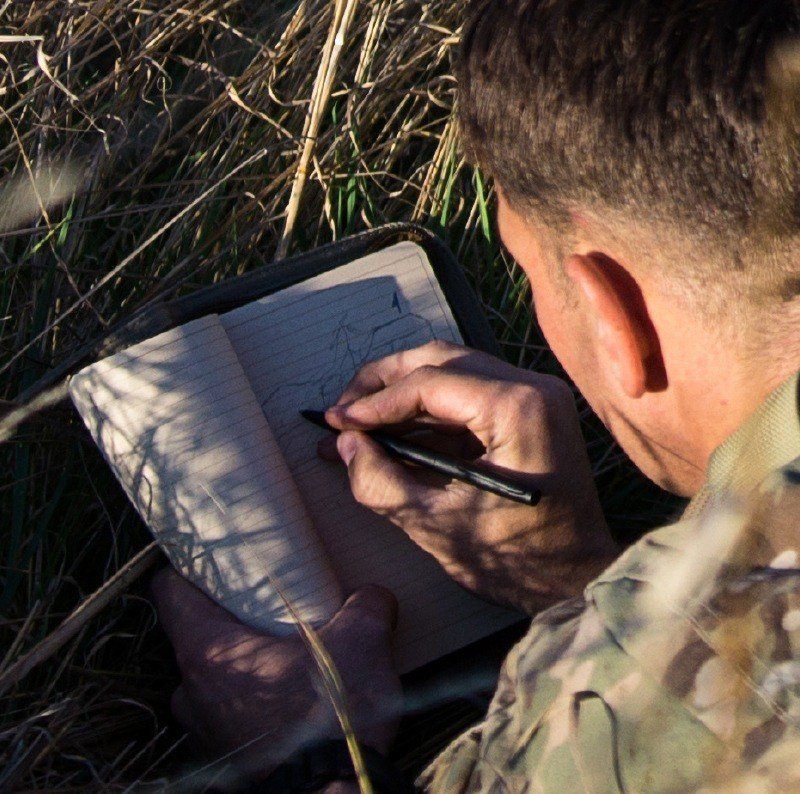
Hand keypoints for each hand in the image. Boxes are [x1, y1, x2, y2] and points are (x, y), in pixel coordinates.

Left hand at [149, 569, 400, 784]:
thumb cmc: (330, 720)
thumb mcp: (361, 645)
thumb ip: (366, 606)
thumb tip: (373, 596)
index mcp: (209, 652)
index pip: (168, 592)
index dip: (186, 569)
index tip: (212, 561)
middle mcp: (192, 692)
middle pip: (194, 636)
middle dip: (228, 622)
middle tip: (269, 612)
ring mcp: (203, 731)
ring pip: (211, 681)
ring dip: (242, 668)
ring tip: (286, 661)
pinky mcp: (223, 761)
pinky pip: (227, 717)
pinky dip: (250, 705)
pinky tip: (290, 703)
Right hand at [322, 341, 617, 613]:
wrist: (576, 580)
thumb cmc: (516, 561)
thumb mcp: (436, 526)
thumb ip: (381, 482)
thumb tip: (344, 446)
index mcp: (518, 407)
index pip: (428, 383)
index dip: (374, 403)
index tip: (336, 423)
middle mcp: (533, 388)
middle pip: (440, 361)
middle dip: (384, 382)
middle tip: (343, 408)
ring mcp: (535, 396)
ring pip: (452, 373)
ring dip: (403, 394)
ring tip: (359, 419)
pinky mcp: (530, 413)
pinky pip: (468, 398)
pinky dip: (428, 412)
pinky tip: (392, 432)